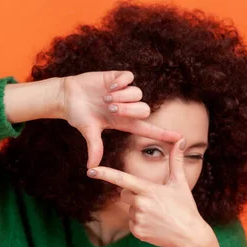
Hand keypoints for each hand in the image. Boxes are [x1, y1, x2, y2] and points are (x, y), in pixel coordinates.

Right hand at [60, 71, 181, 167]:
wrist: (66, 96)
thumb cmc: (77, 115)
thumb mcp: (88, 131)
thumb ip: (94, 147)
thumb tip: (91, 167)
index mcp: (123, 122)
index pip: (148, 129)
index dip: (163, 133)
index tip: (180, 138)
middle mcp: (126, 108)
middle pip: (144, 110)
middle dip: (129, 109)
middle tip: (111, 109)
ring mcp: (123, 92)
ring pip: (137, 93)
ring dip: (122, 96)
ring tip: (106, 98)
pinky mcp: (117, 78)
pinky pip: (129, 78)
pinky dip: (120, 83)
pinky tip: (109, 86)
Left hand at [86, 138, 214, 246]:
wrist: (189, 236)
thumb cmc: (185, 207)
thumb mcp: (180, 183)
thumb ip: (176, 160)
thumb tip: (181, 140)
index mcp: (148, 189)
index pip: (122, 179)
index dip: (105, 174)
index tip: (91, 170)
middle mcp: (140, 203)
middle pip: (124, 194)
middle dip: (133, 195)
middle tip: (153, 201)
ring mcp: (138, 219)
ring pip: (129, 210)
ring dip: (139, 210)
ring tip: (158, 215)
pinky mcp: (137, 232)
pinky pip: (132, 223)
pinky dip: (140, 223)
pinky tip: (155, 225)